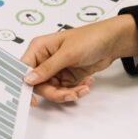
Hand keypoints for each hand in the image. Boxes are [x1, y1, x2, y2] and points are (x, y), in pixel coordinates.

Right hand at [21, 15, 137, 102]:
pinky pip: (65, 90)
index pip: (24, 69)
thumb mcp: (67, 54)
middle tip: (69, 94)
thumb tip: (28, 79)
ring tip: (83, 87)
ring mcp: (56, 69)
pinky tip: (87, 83)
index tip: (32, 100)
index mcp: (39, 48)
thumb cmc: (90, 38)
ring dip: (68, 92)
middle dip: (55, 92)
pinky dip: (76, 90)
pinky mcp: (67, 76)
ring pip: (53, 90)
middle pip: (39, 84)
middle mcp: (45, 59)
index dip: (25, 85)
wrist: (113, 42)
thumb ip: (47, 68)